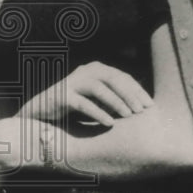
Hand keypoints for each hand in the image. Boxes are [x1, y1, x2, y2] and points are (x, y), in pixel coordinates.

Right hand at [18, 61, 153, 126]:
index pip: (122, 76)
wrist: (43, 111)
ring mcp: (72, 82)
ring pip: (98, 88)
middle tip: (141, 110)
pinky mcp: (62, 95)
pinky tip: (109, 123)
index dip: (137, 90)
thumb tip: (141, 106)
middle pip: (112, 78)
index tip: (150, 105)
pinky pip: (83, 103)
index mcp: (96, 69)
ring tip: (128, 116)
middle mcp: (85, 71)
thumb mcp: (97, 98)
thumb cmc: (76, 105)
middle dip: (129, 94)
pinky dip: (98, 113)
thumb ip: (113, 96)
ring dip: (115, 102)